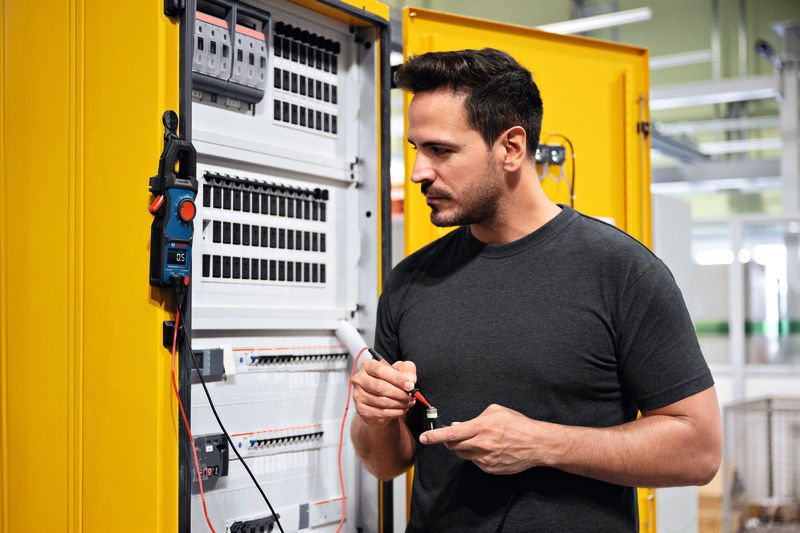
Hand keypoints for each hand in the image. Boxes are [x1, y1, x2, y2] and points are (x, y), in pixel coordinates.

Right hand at [352, 358, 416, 426]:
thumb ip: (407, 369)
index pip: (381, 370)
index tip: (410, 385)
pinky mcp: (361, 409)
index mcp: (368, 366)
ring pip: (381, 401)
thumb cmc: (389, 382)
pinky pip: (381, 412)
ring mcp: (358, 395)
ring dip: (399, 403)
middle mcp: (359, 379)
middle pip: (380, 387)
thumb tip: (410, 379)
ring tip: (408, 403)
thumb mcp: (400, 370)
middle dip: (399, 393)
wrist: (379, 401)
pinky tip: (402, 409)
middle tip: (411, 396)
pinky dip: (395, 412)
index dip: (397, 378)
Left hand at [419, 404, 553, 474]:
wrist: (536, 444)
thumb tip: (457, 426)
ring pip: (463, 455)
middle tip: (449, 436)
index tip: (424, 438)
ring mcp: (485, 459)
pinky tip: (487, 448)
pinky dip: (475, 455)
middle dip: (447, 441)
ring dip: (462, 447)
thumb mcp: (495, 412)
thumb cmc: (518, 424)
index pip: (451, 434)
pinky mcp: (490, 469)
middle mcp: (481, 445)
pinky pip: (475, 462)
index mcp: (481, 428)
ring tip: (474, 439)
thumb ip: (474, 418)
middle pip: (453, 447)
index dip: (434, 436)